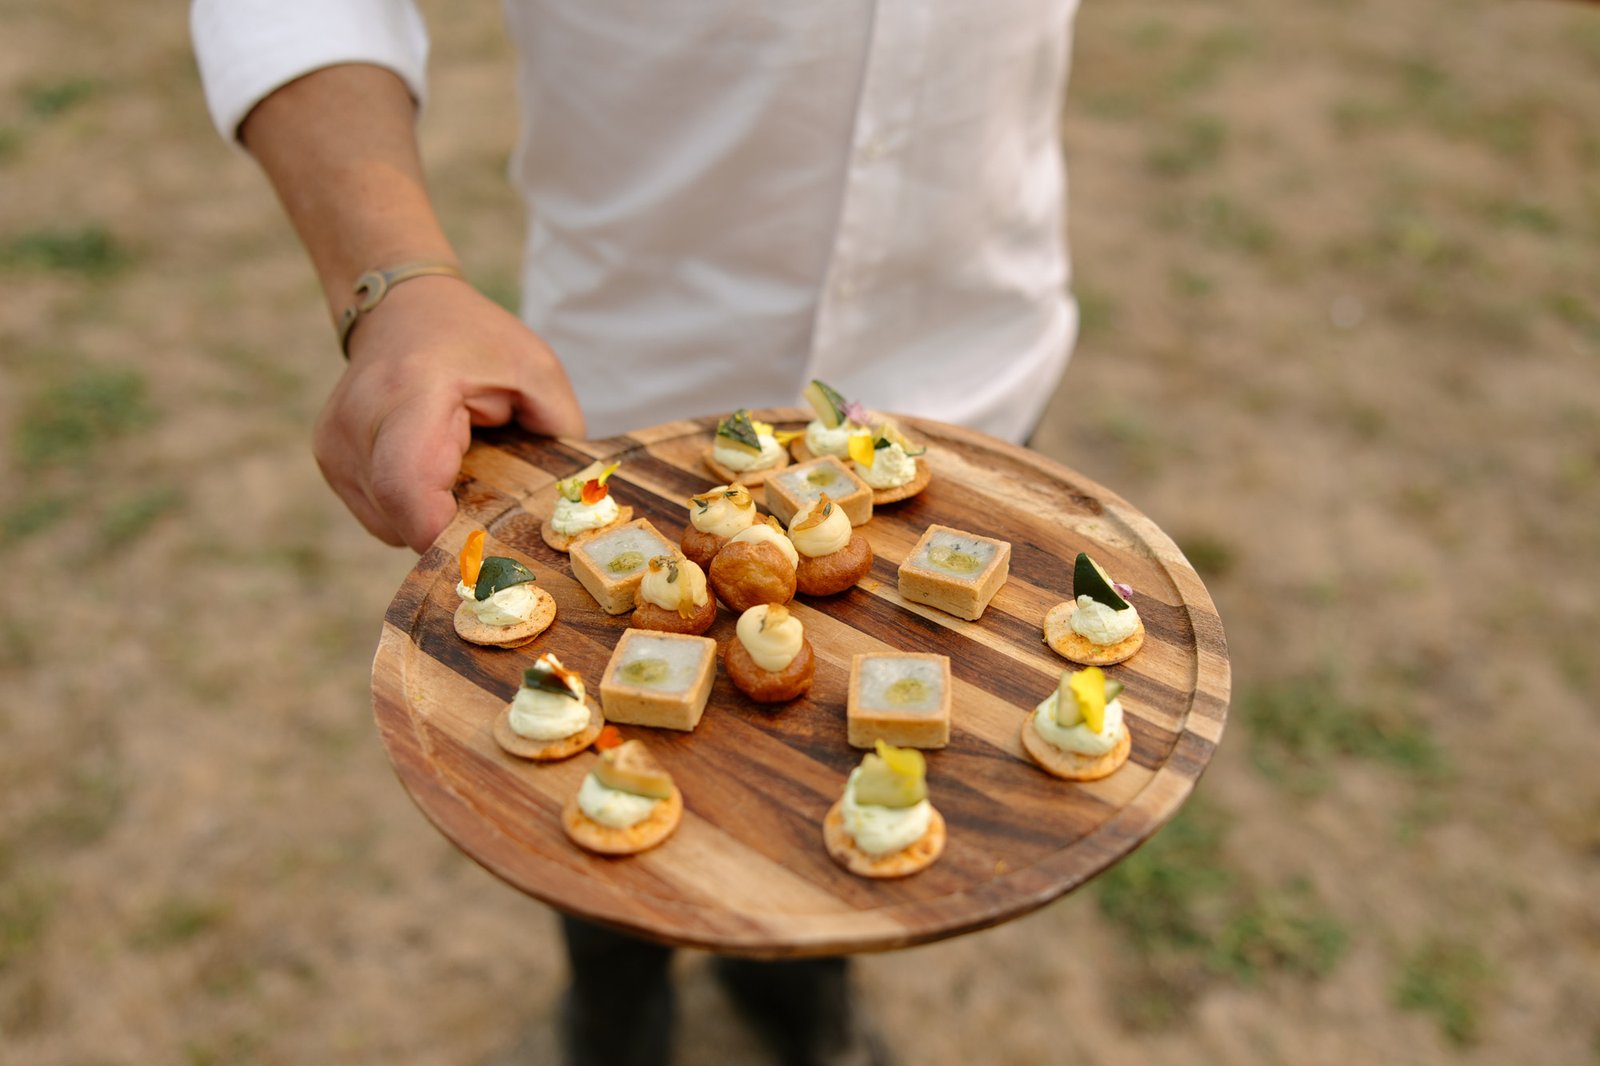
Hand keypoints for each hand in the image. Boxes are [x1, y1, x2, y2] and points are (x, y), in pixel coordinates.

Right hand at [313, 276, 585, 551]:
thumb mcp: (537, 370)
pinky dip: (410, 510)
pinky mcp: (329, 461)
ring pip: (388, 524)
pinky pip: (377, 514)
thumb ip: (560, 430)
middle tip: (493, 514)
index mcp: (411, 392)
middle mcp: (358, 421)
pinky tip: (434, 473)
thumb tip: (570, 501)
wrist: (401, 308)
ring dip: (430, 518)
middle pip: (400, 518)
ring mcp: (334, 444)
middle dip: (452, 531)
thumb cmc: (475, 340)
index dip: (445, 533)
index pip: (407, 488)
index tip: (491, 540)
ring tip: (461, 475)